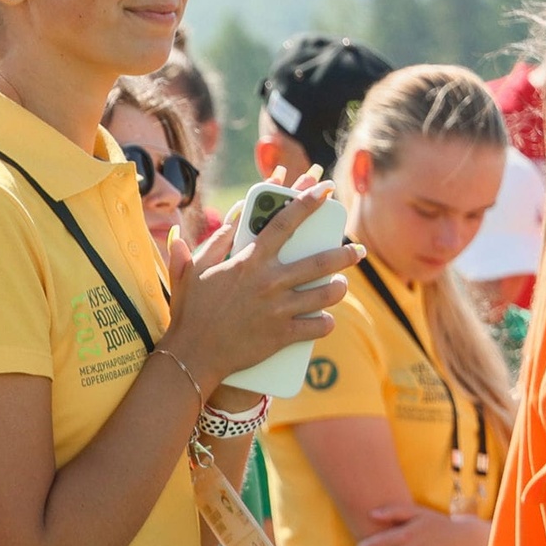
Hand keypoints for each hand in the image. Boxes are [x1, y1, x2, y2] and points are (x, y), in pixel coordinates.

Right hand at [157, 185, 361, 390]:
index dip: (307, 202)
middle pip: (319, 261)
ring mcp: (278, 309)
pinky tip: (324, 319)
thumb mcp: (192, 270)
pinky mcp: (283, 335)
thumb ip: (214, 242)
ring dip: (339, 288)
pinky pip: (319, 326)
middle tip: (356, 251)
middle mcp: (268, 282)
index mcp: (248, 261)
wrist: (192, 355)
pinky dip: (326, 322)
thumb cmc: (190, 311)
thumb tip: (233, 218)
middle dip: (344, 253)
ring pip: (327, 294)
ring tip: (340, 285)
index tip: (326, 190)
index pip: (284, 223)